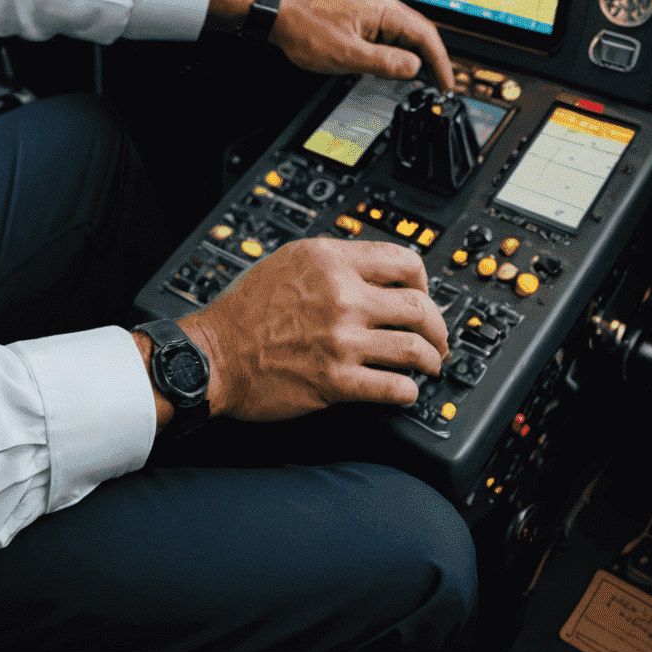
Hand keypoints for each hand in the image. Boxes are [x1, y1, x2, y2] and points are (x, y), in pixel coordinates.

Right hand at [182, 238, 448, 423]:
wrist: (214, 354)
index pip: (404, 260)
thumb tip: (370, 269)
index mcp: (329, 261)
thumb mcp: (286, 262)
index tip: (422, 293)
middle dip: (438, 327)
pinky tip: (403, 390)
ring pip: (416, 348)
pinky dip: (408, 391)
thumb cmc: (242, 312)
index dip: (423, 280)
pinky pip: (395, 387)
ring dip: (430, 360)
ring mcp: (341, 340)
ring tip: (428, 365)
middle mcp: (341, 296)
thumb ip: (330, 262)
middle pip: (420, 307)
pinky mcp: (337, 381)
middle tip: (436, 338)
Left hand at [271, 0, 453, 91]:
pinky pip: (388, 31)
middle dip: (430, 60)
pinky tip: (394, 64)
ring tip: (418, 81)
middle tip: (437, 86)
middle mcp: (379, 1)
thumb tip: (415, 67)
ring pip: (403, 32)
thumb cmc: (303, 29)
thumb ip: (385, 63)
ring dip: (412, 55)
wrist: (276, 15)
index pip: (425, 35)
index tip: (445, 84)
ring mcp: (370, 4)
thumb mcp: (348, 56)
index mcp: (381, 7)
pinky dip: (395, 49)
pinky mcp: (361, 11)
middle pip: (418, 31)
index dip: (439, 62)